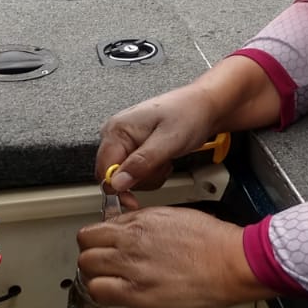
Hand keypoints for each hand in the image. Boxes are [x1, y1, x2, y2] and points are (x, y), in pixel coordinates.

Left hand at [76, 207, 267, 307]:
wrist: (231, 262)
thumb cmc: (212, 241)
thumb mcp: (174, 216)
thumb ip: (144, 218)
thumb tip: (125, 214)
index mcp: (140, 222)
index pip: (96, 229)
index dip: (99, 240)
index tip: (107, 247)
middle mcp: (131, 241)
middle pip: (85, 247)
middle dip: (93, 256)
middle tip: (107, 265)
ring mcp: (132, 267)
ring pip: (87, 268)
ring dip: (96, 275)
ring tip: (112, 281)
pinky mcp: (137, 293)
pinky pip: (99, 292)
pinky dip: (103, 294)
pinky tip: (119, 294)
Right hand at [95, 84, 217, 192]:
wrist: (204, 107)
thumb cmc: (189, 115)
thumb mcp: (168, 141)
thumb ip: (142, 163)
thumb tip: (118, 183)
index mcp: (117, 129)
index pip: (103, 170)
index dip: (118, 188)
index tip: (134, 200)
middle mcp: (116, 134)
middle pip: (114, 176)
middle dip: (139, 179)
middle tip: (160, 167)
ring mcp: (126, 141)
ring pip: (127, 177)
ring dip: (149, 176)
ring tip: (165, 160)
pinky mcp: (136, 148)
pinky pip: (137, 171)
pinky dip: (153, 172)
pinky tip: (164, 160)